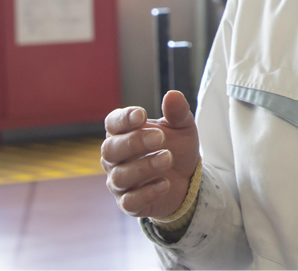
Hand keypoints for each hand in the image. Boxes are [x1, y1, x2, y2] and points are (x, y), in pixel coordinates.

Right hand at [101, 91, 199, 218]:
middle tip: (160, 138)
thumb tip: (172, 95)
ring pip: (120, 176)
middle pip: (110, 149)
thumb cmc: (176, 147)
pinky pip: (129, 201)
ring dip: (144, 166)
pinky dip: (146, 193)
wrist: (187, 179)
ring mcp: (119, 182)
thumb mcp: (182, 127)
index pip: (112, 123)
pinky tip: (165, 183)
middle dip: (134, 142)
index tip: (142, 115)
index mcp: (123, 133)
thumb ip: (177, 112)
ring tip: (167, 158)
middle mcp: (115, 157)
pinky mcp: (129, 203)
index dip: (123, 119)